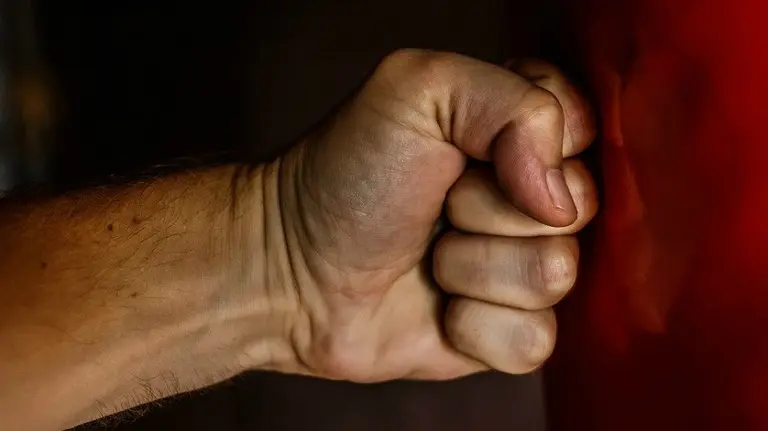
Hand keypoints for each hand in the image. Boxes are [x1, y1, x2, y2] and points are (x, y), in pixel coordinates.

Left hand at [271, 50, 596, 380]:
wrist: (291, 271)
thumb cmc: (345, 177)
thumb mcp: (417, 91)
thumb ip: (512, 102)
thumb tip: (559, 198)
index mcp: (513, 131)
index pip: (583, 127)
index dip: (535, 144)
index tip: (468, 151)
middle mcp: (526, 197)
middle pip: (578, 207)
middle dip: (490, 209)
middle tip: (436, 205)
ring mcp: (519, 266)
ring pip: (557, 274)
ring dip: (474, 267)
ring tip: (427, 257)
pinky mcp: (505, 329)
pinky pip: (534, 338)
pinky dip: (473, 325)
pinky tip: (436, 305)